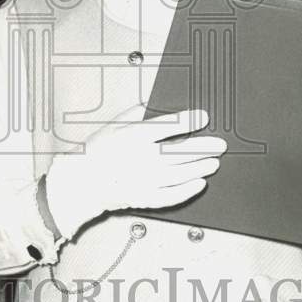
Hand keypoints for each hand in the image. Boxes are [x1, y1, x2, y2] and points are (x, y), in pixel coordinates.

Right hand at [45, 107, 223, 239]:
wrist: (81, 182)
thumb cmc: (94, 153)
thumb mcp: (111, 125)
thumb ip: (132, 114)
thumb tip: (148, 105)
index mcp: (135, 137)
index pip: (169, 126)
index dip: (189, 121)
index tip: (202, 117)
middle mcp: (144, 158)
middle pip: (181, 151)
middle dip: (204, 146)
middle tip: (219, 144)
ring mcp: (146, 179)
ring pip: (181, 173)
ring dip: (200, 167)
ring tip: (213, 162)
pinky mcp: (145, 196)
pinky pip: (172, 195)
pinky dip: (188, 190)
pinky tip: (199, 184)